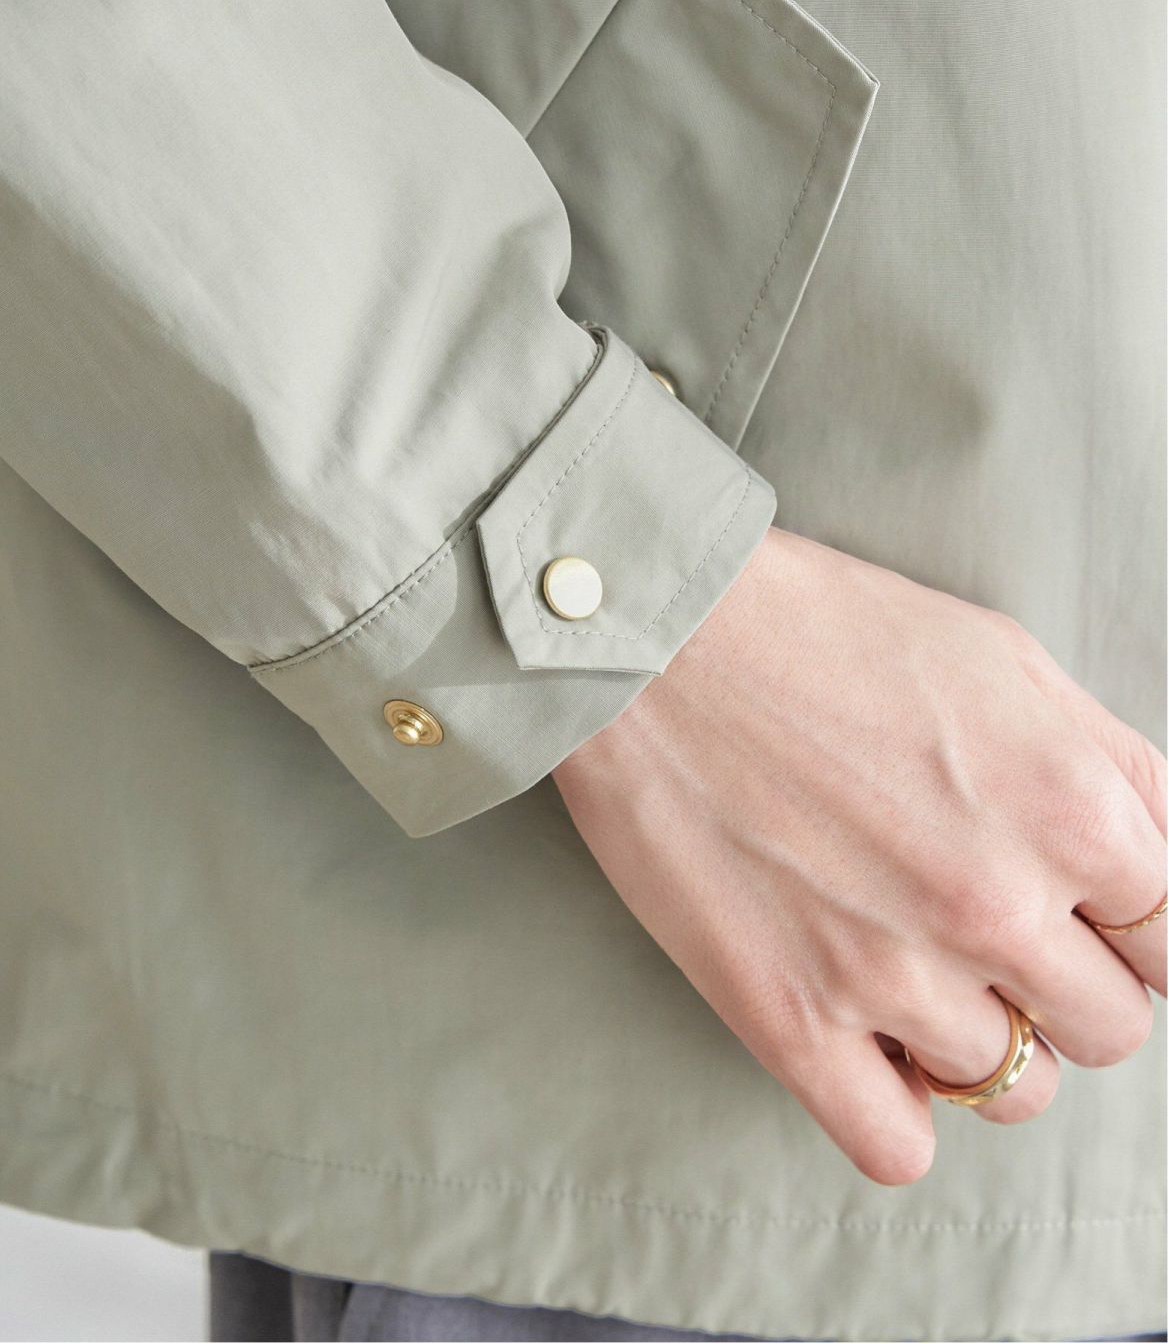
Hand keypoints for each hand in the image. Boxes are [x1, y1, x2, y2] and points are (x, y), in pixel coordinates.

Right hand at [551, 528, 1165, 1184]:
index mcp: (1072, 810)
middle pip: (1111, 1029)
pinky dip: (898, 1109)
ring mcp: (890, 974)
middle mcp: (997, 906)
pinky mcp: (789, 1019)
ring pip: (1014, 1092)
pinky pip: (895, 1146)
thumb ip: (1112, 769)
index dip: (1135, 931)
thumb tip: (1158, 860)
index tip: (1090, 922)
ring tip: (921, 973)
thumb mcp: (1005, 658)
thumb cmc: (822, 626)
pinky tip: (870, 1044)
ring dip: (984, 1040)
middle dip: (1067, 984)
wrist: (656, 637)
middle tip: (997, 932)